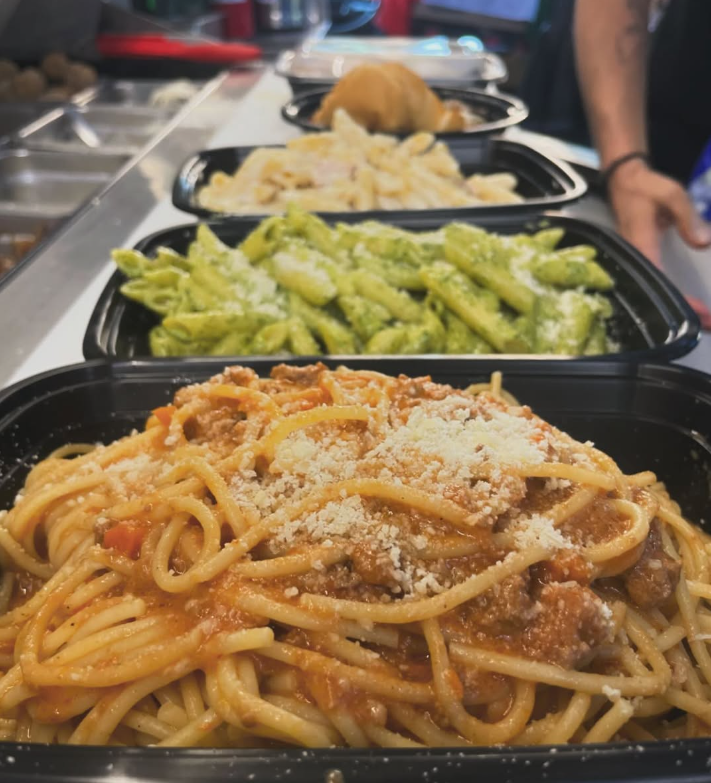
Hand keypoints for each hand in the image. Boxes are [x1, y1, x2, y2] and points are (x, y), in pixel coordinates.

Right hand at [608, 158, 710, 327]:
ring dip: (678, 306)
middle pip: (657, 293)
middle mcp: (637, 258)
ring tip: (701, 319)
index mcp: (642, 246)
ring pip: (656, 290)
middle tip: (707, 325)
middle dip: (683, 312)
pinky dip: (672, 294)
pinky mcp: (642, 258)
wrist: (624, 181)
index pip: (660, 280)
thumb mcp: (671, 194)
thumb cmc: (645, 187)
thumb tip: (703, 242)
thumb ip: (687, 216)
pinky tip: (685, 302)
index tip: (697, 312)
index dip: (678, 299)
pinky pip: (657, 281)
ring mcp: (638, 259)